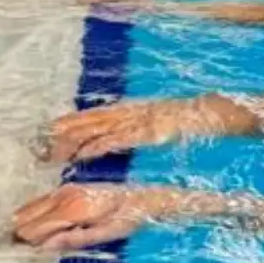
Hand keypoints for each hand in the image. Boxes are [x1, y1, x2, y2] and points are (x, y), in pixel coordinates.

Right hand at [12, 184, 158, 250]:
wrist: (144, 196)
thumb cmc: (128, 218)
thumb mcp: (105, 234)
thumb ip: (74, 240)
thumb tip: (44, 248)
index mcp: (72, 209)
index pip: (31, 228)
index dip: (30, 245)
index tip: (39, 254)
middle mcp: (63, 195)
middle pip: (23, 218)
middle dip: (26, 235)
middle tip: (43, 247)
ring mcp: (63, 189)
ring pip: (28, 209)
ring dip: (30, 226)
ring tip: (48, 239)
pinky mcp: (67, 187)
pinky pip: (40, 203)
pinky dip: (37, 217)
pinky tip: (53, 227)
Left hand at [45, 99, 195, 162]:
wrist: (219, 113)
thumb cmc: (194, 122)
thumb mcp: (165, 120)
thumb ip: (145, 125)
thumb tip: (124, 134)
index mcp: (139, 109)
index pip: (101, 114)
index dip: (77, 119)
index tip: (54, 126)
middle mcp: (136, 112)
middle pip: (95, 119)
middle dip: (69, 127)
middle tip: (44, 137)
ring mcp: (142, 121)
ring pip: (102, 128)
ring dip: (77, 137)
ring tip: (55, 146)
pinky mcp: (150, 132)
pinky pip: (121, 140)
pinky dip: (101, 145)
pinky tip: (85, 153)